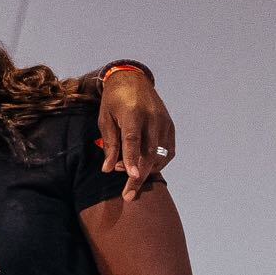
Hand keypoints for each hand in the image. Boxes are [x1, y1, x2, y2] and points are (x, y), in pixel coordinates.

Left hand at [97, 65, 176, 199]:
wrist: (133, 79)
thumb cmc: (114, 100)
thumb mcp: (104, 119)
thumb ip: (109, 144)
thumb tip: (108, 169)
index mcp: (133, 113)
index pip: (133, 140)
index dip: (132, 159)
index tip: (131, 177)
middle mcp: (152, 118)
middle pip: (148, 153)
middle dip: (138, 176)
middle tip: (128, 195)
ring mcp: (164, 122)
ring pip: (159, 155)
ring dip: (145, 169)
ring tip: (127, 172)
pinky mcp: (170, 126)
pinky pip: (168, 152)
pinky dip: (157, 163)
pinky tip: (144, 166)